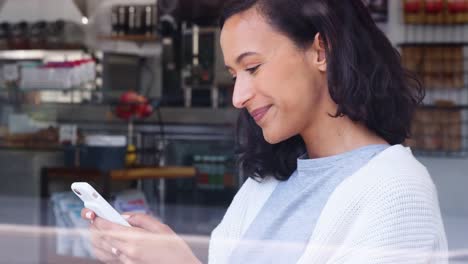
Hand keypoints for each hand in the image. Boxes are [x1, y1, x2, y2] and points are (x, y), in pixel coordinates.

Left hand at [81, 209, 200, 263]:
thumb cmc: (175, 250)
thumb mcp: (162, 228)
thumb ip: (141, 219)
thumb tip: (125, 216)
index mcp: (136, 240)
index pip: (108, 227)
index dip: (98, 219)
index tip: (95, 213)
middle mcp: (128, 252)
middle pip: (101, 239)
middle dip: (95, 227)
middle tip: (95, 219)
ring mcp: (126, 262)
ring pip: (101, 250)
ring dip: (97, 239)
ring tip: (99, 230)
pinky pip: (108, 258)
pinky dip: (103, 250)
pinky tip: (107, 243)